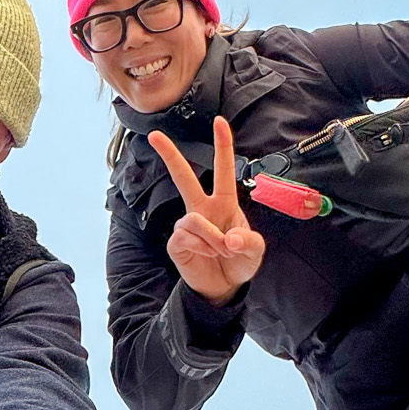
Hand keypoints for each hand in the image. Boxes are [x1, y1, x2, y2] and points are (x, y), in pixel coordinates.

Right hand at [148, 115, 265, 306]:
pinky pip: (186, 238)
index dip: (222, 145)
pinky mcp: (176, 242)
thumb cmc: (239, 261)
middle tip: (154, 134)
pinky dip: (202, 249)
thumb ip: (248, 243)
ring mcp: (187, 224)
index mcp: (224, 203)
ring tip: (221, 252)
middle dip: (169, 155)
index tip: (219, 122)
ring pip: (194, 220)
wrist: (223, 287)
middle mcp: (202, 208)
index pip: (223, 170)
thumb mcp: (255, 252)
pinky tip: (206, 256)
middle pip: (183, 177)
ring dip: (213, 239)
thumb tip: (229, 238)